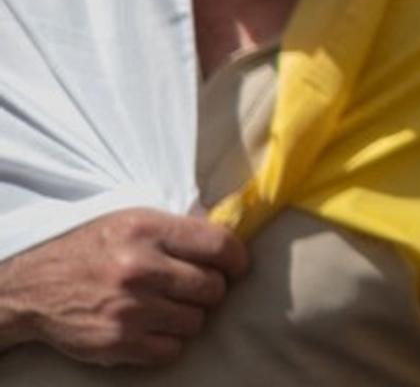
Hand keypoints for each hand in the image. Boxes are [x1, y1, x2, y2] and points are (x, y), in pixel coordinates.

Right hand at [0, 208, 249, 365]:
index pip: (220, 245)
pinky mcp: (117, 343)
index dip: (237, 259)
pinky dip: (169, 342)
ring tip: (169, 307)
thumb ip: (178, 227)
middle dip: (211, 289)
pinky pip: (172, 349)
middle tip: (195, 288)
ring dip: (189, 316)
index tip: (235, 266)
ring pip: (196, 321)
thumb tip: (230, 232)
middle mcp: (140, 269)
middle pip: (213, 287)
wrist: (33, 287)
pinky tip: (154, 328)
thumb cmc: (91, 249)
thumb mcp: (132, 220)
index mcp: (147, 231)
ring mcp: (128, 309)